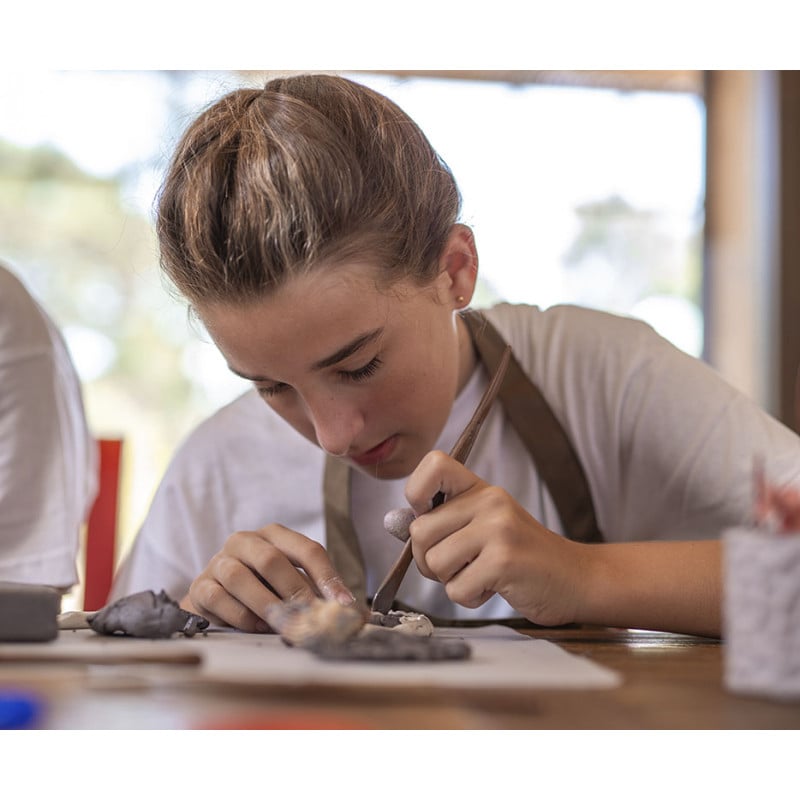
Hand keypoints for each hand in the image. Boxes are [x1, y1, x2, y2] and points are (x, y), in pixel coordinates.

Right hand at [182, 524, 354, 631]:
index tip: (342, 603)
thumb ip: (318, 593)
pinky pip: (219, 598)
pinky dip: (241, 615)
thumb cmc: (262, 587)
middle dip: (294, 591)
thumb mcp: (291, 583)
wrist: (214, 598)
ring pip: (240, 577)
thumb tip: (354, 614)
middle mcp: (245, 541)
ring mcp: (219, 561)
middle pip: (271, 560)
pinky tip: (256, 626)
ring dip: (265, 604)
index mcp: (274, 535)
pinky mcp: (201, 585)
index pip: (307, 549)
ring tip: (281, 623)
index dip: (327, 577)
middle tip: (310, 616)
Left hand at [404, 451, 586, 625]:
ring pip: (434, 562)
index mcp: (480, 489)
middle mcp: (489, 501)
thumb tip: (392, 523)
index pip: (433, 464)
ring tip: (481, 575)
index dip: (416, 493)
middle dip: (430, 560)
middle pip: (420, 531)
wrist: (576, 579)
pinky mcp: (504, 560)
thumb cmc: (522, 556)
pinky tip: (494, 587)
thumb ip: (440, 524)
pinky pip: (456, 588)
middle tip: (460, 565)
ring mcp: (498, 528)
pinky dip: (469, 598)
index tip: (429, 516)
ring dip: (451, 581)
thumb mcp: (481, 528)